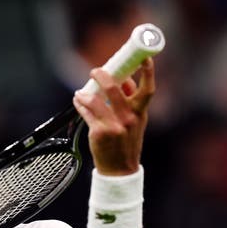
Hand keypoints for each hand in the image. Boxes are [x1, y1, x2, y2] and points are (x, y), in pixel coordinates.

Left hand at [72, 58, 155, 175]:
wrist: (120, 169)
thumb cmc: (126, 142)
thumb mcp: (136, 121)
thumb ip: (131, 100)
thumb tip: (124, 78)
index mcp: (140, 113)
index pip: (148, 89)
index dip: (148, 72)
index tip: (144, 58)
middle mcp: (129, 118)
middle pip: (114, 89)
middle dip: (102, 76)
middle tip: (95, 71)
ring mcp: (114, 126)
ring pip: (96, 100)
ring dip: (85, 93)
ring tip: (81, 92)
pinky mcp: (99, 133)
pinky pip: (86, 113)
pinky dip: (80, 104)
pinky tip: (78, 101)